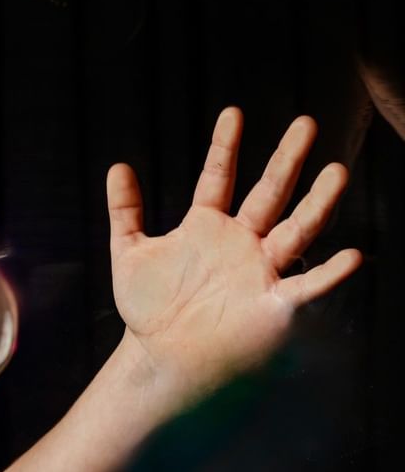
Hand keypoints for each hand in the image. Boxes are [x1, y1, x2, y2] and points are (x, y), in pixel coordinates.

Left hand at [107, 107, 360, 404]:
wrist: (164, 358)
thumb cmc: (150, 309)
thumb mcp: (128, 253)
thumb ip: (125, 211)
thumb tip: (118, 165)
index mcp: (207, 226)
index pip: (218, 177)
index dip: (225, 146)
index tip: (233, 112)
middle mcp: (241, 242)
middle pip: (269, 193)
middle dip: (286, 159)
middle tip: (306, 122)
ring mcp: (261, 270)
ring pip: (296, 230)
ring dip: (317, 204)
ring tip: (337, 172)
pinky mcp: (275, 305)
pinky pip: (307, 287)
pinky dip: (330, 274)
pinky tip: (353, 256)